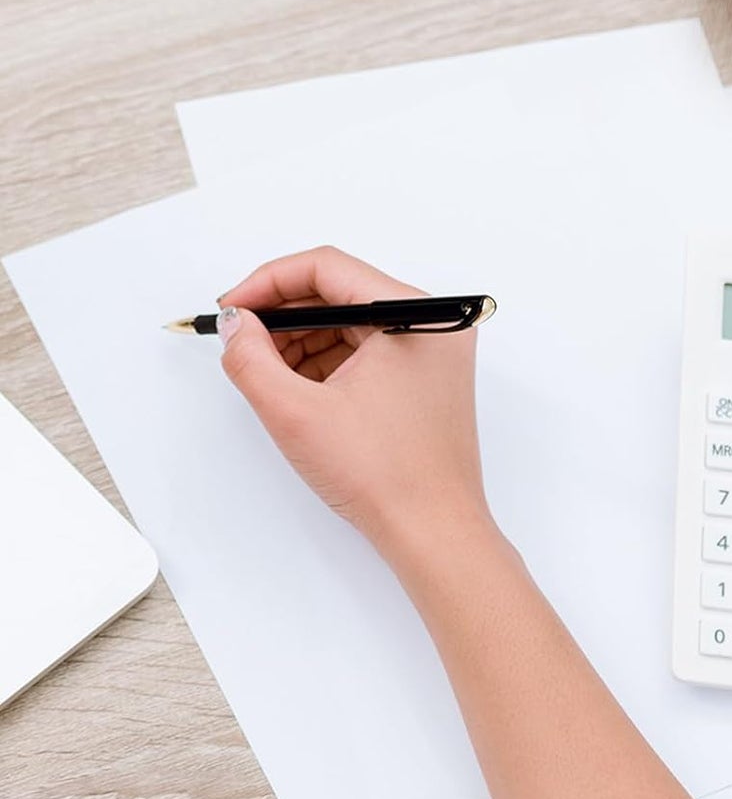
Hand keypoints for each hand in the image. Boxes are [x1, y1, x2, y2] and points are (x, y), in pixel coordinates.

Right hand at [217, 246, 493, 560]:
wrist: (433, 531)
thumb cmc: (383, 475)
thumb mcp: (296, 414)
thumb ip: (252, 360)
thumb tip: (236, 324)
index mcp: (412, 312)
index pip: (328, 267)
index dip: (269, 283)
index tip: (231, 309)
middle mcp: (430, 321)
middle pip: (341, 291)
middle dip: (283, 315)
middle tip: (240, 341)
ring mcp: (432, 350)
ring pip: (351, 323)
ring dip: (302, 340)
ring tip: (265, 373)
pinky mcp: (425, 377)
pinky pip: (367, 350)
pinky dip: (327, 362)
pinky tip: (296, 388)